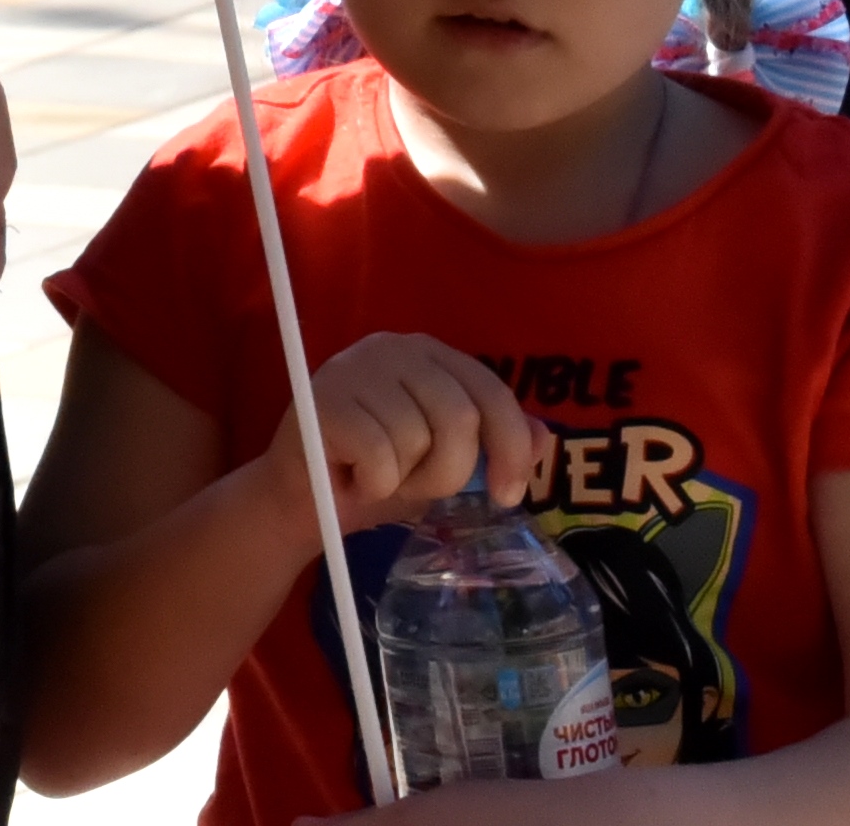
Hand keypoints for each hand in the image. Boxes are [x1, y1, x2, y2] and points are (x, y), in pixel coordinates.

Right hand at [296, 327, 550, 529]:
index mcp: (431, 356)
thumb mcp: (446, 462)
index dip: (511, 447)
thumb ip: (491, 443)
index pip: (492, 392)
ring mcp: (355, 368)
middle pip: (459, 416)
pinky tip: (355, 477)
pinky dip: (376, 483)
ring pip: (417, 437)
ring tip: (380, 477)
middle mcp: (394, 348)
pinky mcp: (323, 398)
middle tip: (420, 488)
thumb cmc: (380, 475)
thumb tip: (544, 435)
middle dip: (450, 471)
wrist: (305, 501)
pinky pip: (379, 454)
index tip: (508, 495)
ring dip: (406, 479)